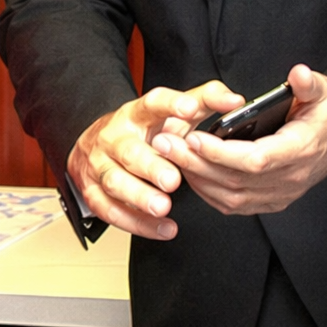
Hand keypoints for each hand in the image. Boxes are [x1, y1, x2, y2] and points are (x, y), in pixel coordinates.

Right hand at [67, 81, 245, 239]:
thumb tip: (233, 99)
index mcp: (135, 115)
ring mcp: (100, 166)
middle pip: (129, 151)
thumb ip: (204, 101)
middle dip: (150, 167)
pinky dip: (137, 222)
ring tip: (162, 207)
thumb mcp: (169, 112)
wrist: (93, 146)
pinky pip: (111, 210)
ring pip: (115, 182)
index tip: (189, 109)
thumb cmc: (139, 132)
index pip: (153, 104)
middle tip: (172, 179)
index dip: (171, 106)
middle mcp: (114, 138)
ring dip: (139, 196)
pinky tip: (162, 226)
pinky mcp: (92, 192)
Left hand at [152, 64, 326, 216]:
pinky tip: (188, 172)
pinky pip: (233, 204)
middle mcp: (289, 178)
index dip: (220, 152)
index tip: (192, 138)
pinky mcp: (270, 201)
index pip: (255, 159)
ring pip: (230, 196)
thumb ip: (309, 84)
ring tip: (169, 155)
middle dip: (194, 163)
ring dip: (195, 177)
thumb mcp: (325, 92)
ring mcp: (279, 194)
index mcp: (300, 150)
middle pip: (234, 179)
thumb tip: (298, 74)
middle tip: (164, 144)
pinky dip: (207, 191)